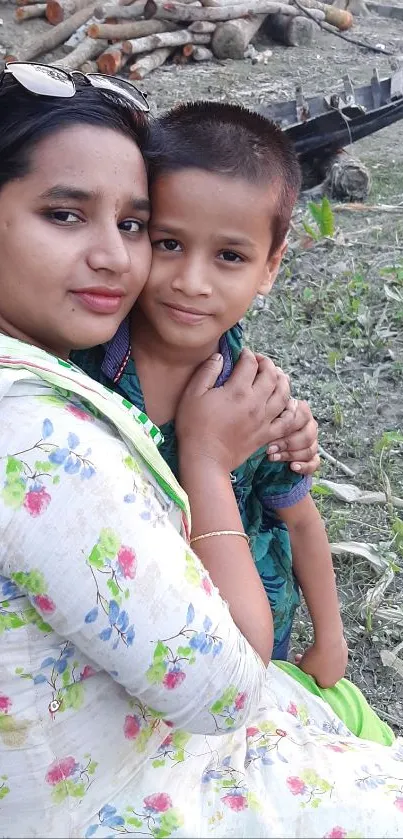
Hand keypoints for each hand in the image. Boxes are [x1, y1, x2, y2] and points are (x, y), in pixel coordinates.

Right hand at [176, 348, 290, 473]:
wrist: (205, 459)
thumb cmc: (194, 426)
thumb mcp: (192, 394)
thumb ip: (207, 372)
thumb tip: (220, 357)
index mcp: (237, 390)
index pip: (250, 363)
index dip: (247, 354)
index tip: (241, 353)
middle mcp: (255, 402)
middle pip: (271, 375)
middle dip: (267, 363)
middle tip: (259, 361)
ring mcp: (263, 419)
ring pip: (284, 394)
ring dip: (282, 381)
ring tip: (276, 375)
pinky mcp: (266, 434)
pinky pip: (287, 420)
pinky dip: (291, 409)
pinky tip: (288, 402)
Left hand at [265, 398, 319, 475]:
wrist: (264, 436)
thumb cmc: (266, 424)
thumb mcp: (268, 417)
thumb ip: (273, 416)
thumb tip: (272, 419)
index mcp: (302, 412)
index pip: (304, 417)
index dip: (288, 426)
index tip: (271, 433)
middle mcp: (310, 426)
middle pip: (307, 436)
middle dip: (287, 443)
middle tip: (269, 448)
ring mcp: (312, 442)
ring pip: (310, 450)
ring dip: (291, 455)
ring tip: (274, 457)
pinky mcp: (312, 457)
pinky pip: (315, 463)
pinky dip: (305, 466)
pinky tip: (292, 467)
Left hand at [295, 636, 347, 687]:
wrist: (330, 642)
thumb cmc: (315, 658)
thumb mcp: (302, 666)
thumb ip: (299, 668)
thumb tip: (298, 665)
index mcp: (327, 684)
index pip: (316, 682)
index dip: (307, 674)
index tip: (301, 665)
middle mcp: (337, 677)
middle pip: (322, 673)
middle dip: (312, 666)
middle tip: (303, 657)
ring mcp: (343, 666)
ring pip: (328, 664)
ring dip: (320, 659)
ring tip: (311, 650)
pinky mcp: (345, 655)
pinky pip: (334, 656)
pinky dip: (328, 652)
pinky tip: (321, 645)